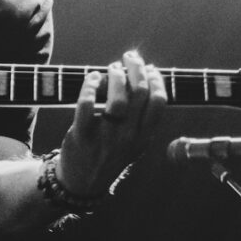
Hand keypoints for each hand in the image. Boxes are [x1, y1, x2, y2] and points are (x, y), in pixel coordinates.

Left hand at [56, 50, 166, 196]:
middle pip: (140, 93)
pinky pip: (86, 104)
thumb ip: (142, 114)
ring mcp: (106, 137)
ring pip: (117, 98)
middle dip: (136, 68)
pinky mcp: (82, 135)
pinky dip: (90, 85)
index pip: (159, 101)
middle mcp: (128, 136)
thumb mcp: (135, 141)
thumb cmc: (110, 154)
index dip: (156, 78)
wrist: (83, 183)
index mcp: (144, 136)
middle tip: (129, 57)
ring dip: (115, 76)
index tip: (149, 67)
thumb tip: (146, 76)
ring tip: (112, 69)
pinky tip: (92, 78)